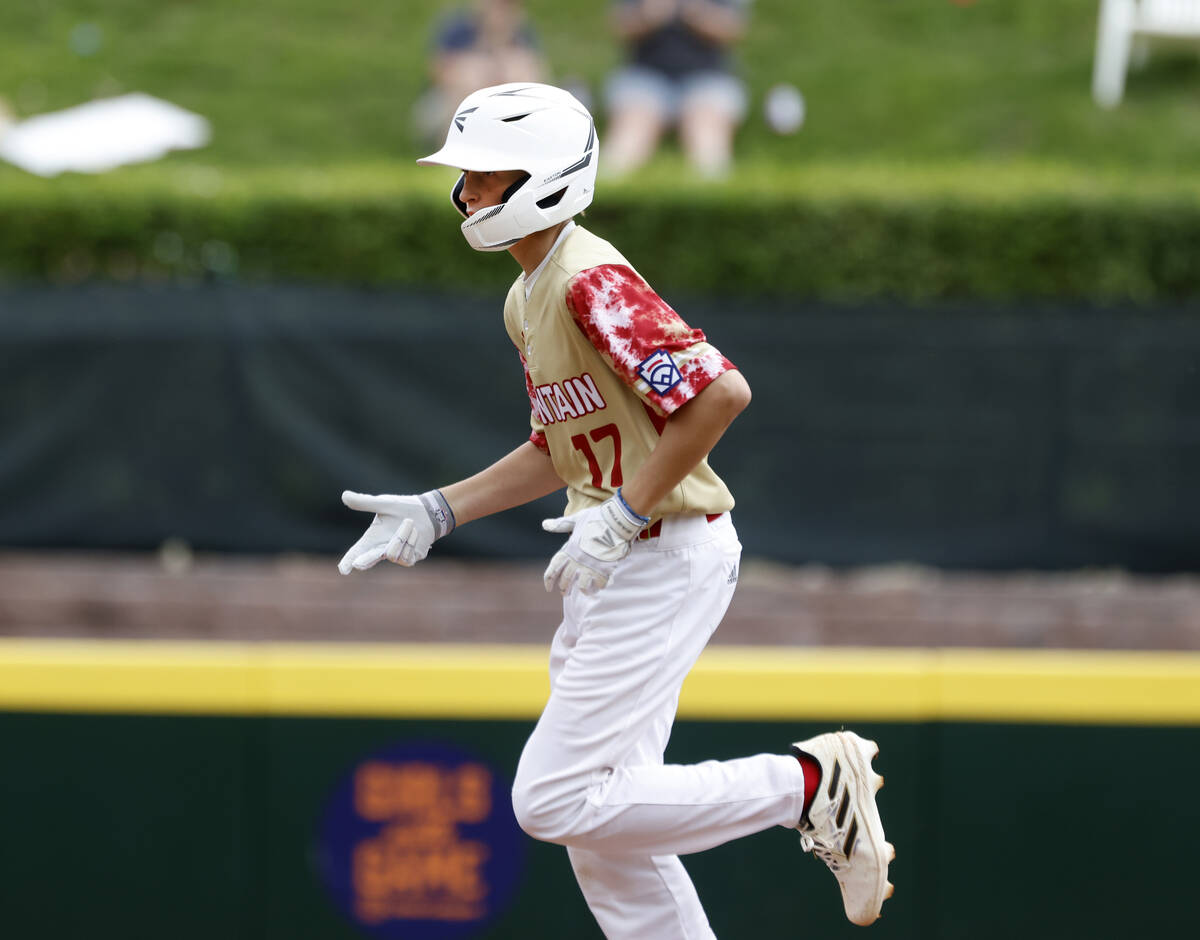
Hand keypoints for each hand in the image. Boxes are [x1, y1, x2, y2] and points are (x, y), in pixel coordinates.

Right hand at [338, 490, 454, 573]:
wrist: (427, 511)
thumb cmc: (402, 507)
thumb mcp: (383, 503)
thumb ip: (364, 502)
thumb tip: (344, 495)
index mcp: (371, 538)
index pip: (356, 551)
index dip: (348, 560)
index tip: (343, 570)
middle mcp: (381, 550)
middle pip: (369, 560)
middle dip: (365, 560)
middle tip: (358, 564)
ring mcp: (395, 556)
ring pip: (392, 554)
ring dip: (402, 535)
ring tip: (409, 522)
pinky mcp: (409, 559)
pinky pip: (406, 556)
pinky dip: (411, 540)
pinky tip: (415, 533)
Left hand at [542, 492, 647, 595]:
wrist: (617, 519)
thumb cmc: (596, 517)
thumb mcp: (576, 519)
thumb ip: (561, 524)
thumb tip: (544, 524)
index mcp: (569, 549)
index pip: (554, 568)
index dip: (549, 580)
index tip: (549, 588)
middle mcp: (577, 560)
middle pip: (566, 580)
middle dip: (564, 588)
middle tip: (565, 592)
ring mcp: (591, 566)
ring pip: (582, 586)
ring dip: (583, 590)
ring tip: (584, 591)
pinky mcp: (605, 569)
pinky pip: (599, 584)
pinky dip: (599, 586)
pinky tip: (599, 585)